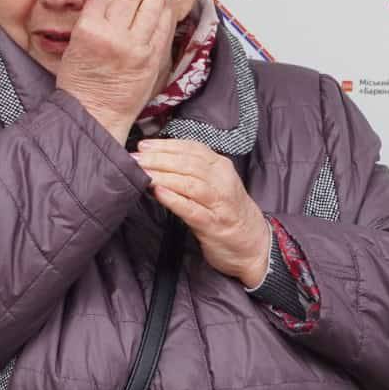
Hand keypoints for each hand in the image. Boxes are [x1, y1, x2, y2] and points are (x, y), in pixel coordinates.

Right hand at [54, 0, 177, 141]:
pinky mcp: (152, 60)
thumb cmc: (80, 82)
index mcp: (90, 30)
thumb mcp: (75, 44)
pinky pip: (162, 29)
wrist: (94, 114)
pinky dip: (165, 12)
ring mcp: (136, 48)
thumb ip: (92, 19)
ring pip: (150, 9)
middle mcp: (114, 36)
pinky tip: (165, 1)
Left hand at [135, 139, 271, 286]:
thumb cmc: (228, 212)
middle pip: (188, 164)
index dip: (166, 145)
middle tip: (135, 158)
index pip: (192, 149)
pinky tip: (158, 192)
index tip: (143, 145)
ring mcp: (219, 204)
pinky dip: (174, 199)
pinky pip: (192, 209)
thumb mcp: (215, 185)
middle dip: (158, 159)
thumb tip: (157, 160)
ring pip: (189, 184)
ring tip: (142, 173)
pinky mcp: (214, 225)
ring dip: (163, 176)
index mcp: (221, 167)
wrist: (253, 244)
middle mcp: (222, 181)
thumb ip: (192, 172)